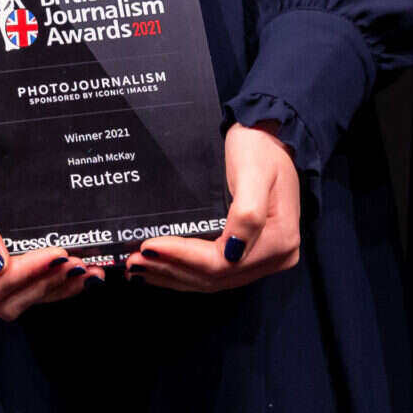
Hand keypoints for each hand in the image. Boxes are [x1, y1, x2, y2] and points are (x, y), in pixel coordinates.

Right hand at [0, 133, 95, 320]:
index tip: (57, 254)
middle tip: (79, 265)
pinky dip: (46, 284)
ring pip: (16, 298)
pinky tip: (70, 276)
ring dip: (52, 289)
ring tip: (86, 274)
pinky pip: (17, 286)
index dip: (28, 275)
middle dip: (45, 285)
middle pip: (6, 299)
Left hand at [125, 123, 300, 292]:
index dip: (183, 258)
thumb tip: (232, 251)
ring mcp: (263, 258)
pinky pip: (215, 271)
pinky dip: (185, 271)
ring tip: (138, 267)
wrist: (271, 134)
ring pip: (211, 279)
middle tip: (133, 261)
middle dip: (171, 269)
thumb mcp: (254, 172)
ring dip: (173, 274)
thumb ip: (248, 213)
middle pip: (215, 276)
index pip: (222, 263)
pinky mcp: (250, 253)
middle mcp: (275, 257)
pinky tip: (162, 268)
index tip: (149, 246)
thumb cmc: (261, 147)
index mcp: (279, 241)